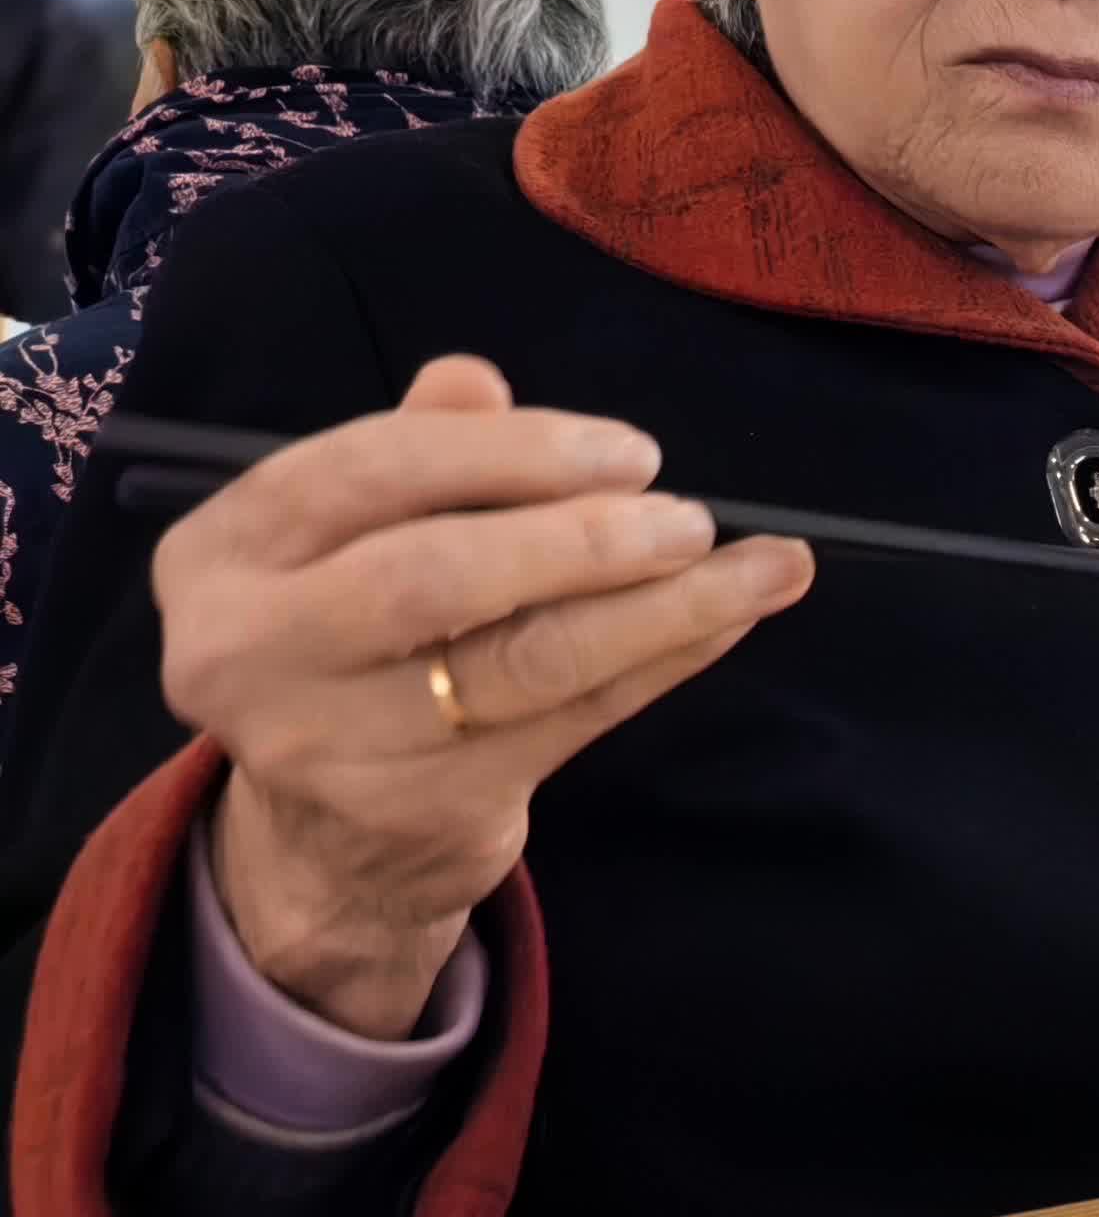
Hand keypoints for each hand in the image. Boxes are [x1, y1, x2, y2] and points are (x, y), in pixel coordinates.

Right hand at [165, 355, 813, 1038]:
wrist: (331, 836)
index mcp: (221, 553)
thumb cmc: (360, 640)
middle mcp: (246, 650)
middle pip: (438, 575)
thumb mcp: (355, 538)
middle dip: (586, 537)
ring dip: (665, 606)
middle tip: (690, 517)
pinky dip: (664, 662)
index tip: (631, 452)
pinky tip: (729, 622)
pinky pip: (573, 719)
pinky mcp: (418, 809)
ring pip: (526, 658)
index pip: (368, 470)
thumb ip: (414, 451)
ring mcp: (326, 743)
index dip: (509, 451)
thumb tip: (475, 379)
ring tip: (760, 567)